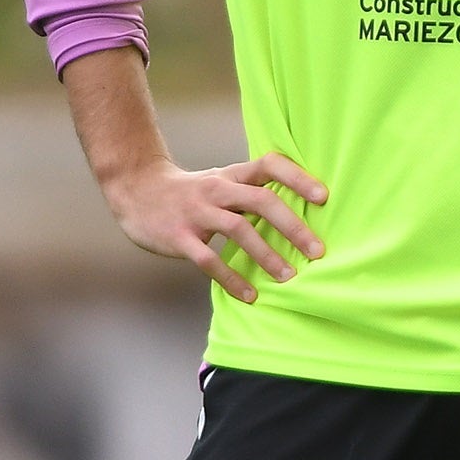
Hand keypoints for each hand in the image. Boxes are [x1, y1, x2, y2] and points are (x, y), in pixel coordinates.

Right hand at [106, 151, 330, 304]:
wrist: (135, 191)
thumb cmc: (189, 192)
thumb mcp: (220, 181)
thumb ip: (251, 192)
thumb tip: (297, 213)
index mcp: (231, 175)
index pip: (269, 165)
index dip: (298, 178)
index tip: (324, 197)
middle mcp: (217, 190)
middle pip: (261, 200)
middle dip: (292, 226)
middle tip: (317, 251)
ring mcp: (197, 212)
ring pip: (238, 229)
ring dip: (267, 255)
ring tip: (289, 277)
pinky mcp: (179, 237)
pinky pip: (209, 260)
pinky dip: (231, 278)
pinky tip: (250, 295)